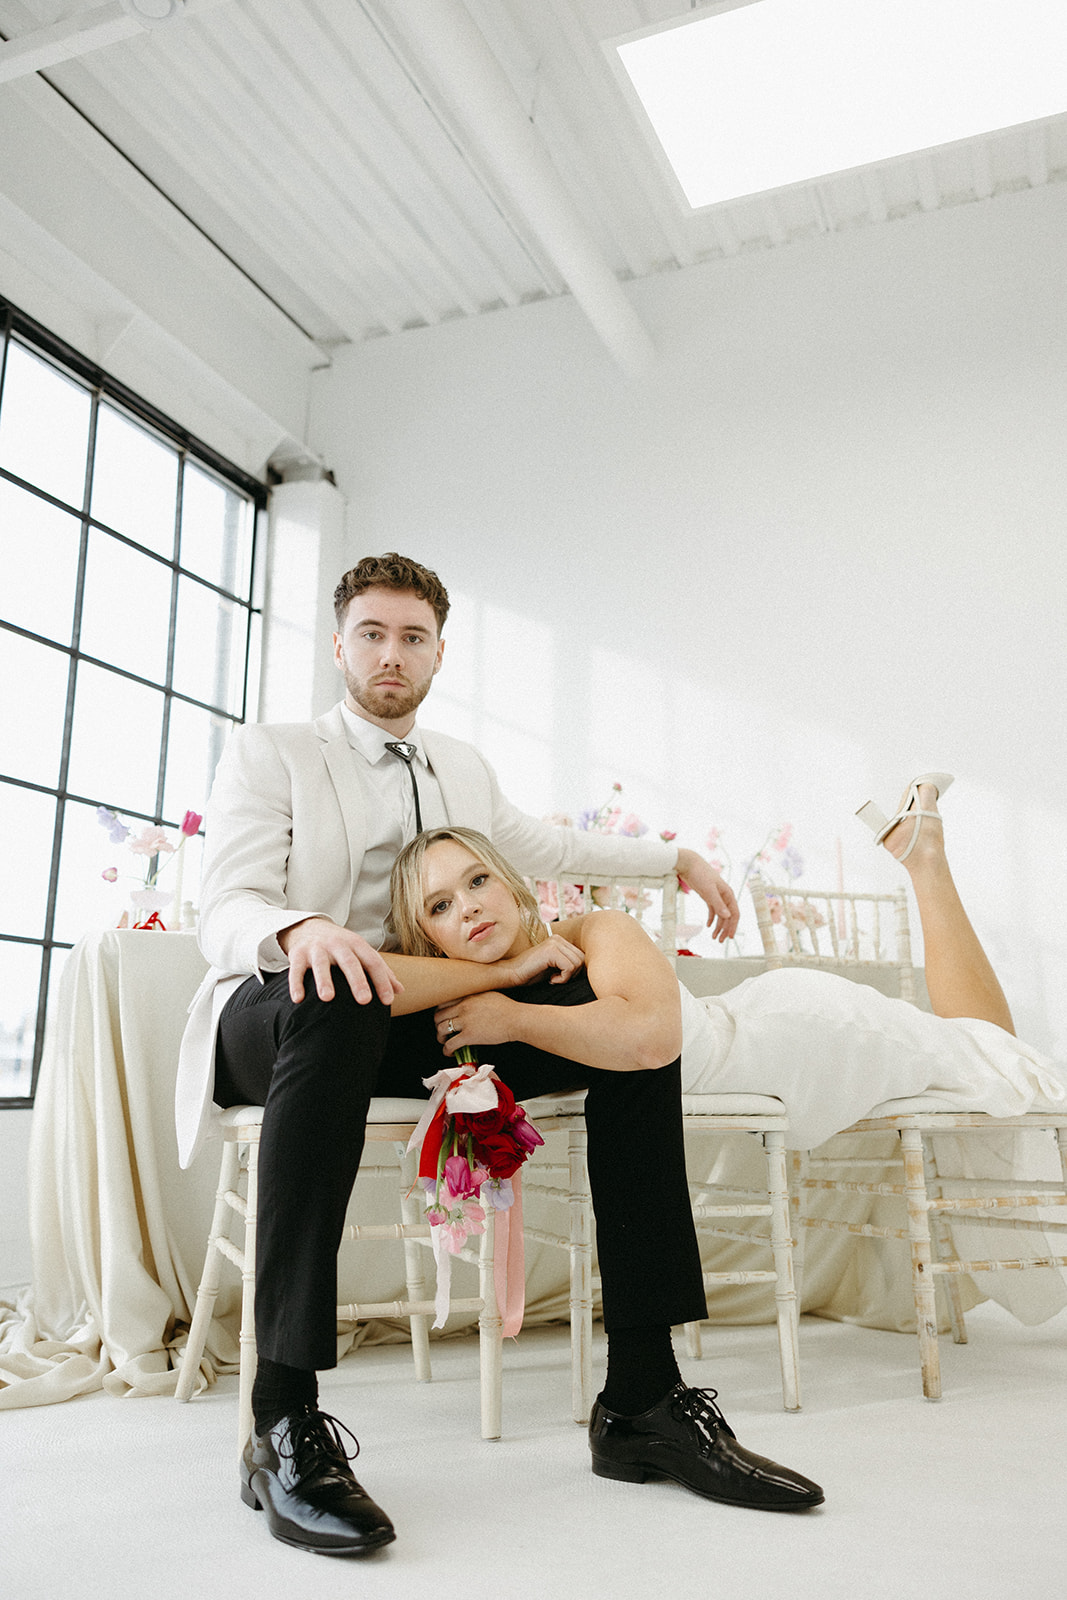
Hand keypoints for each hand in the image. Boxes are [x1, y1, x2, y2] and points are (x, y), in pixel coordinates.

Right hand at [279, 917, 403, 1006]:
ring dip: (324, 981)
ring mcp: (316, 948)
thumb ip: (380, 970)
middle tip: (364, 1000)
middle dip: (357, 980)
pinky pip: (295, 970)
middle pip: (349, 962)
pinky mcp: (298, 954)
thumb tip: (400, 990)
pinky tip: (298, 999)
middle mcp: (337, 945)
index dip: (382, 981)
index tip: (387, 1001)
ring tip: (328, 998)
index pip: (373, 962)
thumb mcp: (361, 952)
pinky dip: (296, 984)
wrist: (308, 927)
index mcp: (356, 945)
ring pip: (320, 964)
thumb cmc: (341, 946)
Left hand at [434, 992, 520, 1055]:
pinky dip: (446, 1050)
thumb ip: (475, 997)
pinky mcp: (469, 1036)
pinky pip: (450, 1044)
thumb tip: (469, 1002)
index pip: (443, 1002)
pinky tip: (449, 1053)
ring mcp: (465, 1021)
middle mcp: (463, 1007)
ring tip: (444, 1041)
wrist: (517, 1019)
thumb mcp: (489, 994)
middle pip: (439, 1016)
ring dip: (440, 1037)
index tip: (442, 1017)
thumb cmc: (508, 1008)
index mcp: (467, 996)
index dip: (440, 1011)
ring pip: (441, 1029)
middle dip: (438, 1024)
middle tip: (442, 1030)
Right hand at [499, 934, 584, 986]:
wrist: (511, 975)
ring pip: (577, 964)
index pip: (581, 957)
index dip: (574, 972)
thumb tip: (588, 971)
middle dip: (573, 974)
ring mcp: (554, 943)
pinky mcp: (550, 950)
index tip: (560, 978)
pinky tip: (551, 980)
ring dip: (567, 977)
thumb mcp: (554, 968)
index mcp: (560, 940)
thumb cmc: (531, 975)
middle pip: (582, 959)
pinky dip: (563, 978)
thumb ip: (568, 964)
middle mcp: (558, 938)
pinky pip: (569, 967)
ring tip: (553, 979)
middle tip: (557, 979)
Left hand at [673, 849, 739, 942]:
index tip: (730, 937)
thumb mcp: (709, 891)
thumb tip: (728, 916)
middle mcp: (724, 896)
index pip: (734, 913)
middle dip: (725, 929)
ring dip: (718, 926)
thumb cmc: (700, 874)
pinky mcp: (707, 895)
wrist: (688, 864)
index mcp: (728, 894)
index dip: (733, 926)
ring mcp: (716, 896)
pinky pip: (712, 910)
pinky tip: (709, 926)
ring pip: (720, 914)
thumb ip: (718, 904)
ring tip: (714, 937)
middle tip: (720, 941)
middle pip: (728, 916)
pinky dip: (711, 918)